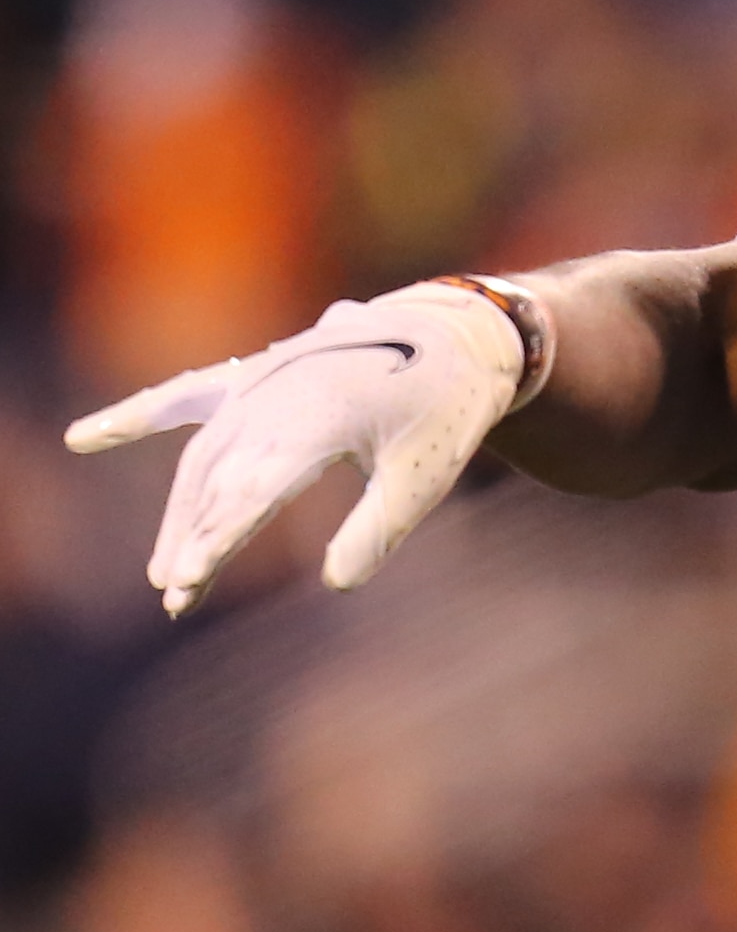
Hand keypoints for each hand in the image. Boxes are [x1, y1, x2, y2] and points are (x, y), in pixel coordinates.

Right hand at [65, 281, 536, 615]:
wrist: (457, 336)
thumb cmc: (446, 412)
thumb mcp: (424, 477)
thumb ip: (377, 531)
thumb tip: (334, 584)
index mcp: (321, 414)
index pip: (255, 488)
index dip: (218, 538)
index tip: (188, 579)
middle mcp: (279, 391)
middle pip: (217, 476)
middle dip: (192, 537)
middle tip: (175, 596)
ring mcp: (261, 379)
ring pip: (202, 453)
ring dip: (179, 511)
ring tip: (165, 571)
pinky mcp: (255, 375)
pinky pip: (186, 397)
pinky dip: (137, 417)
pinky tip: (85, 439)